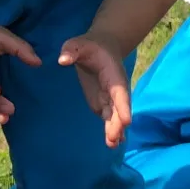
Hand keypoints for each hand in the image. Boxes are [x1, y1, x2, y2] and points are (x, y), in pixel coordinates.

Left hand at [59, 33, 132, 147]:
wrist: (102, 48)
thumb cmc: (89, 46)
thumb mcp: (77, 44)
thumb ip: (71, 50)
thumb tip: (62, 60)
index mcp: (113, 75)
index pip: (119, 92)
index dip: (123, 106)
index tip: (127, 121)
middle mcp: (115, 89)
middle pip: (119, 108)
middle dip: (117, 123)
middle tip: (113, 138)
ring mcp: (110, 98)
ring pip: (115, 116)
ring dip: (115, 130)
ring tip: (113, 145)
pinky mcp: (103, 103)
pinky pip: (109, 118)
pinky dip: (111, 129)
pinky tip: (112, 143)